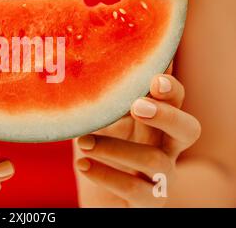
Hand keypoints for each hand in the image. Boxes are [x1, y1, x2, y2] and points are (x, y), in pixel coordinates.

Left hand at [74, 70, 200, 206]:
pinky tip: (82, 164)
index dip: (169, 88)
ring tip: (83, 142)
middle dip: (167, 115)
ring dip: (116, 148)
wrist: (96, 200)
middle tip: (138, 106)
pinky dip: (106, 175)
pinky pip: (135, 191)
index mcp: (156, 123)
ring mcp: (161, 179)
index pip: (174, 100)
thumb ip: (101, 102)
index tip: (154, 78)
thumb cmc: (98, 151)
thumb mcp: (98, 123)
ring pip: (155, 160)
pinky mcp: (148, 203)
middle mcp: (167, 149)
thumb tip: (88, 67)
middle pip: (188, 129)